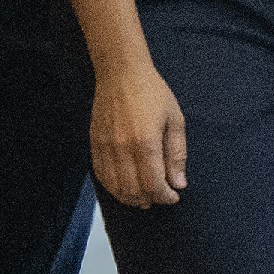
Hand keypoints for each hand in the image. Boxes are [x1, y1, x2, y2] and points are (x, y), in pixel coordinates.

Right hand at [90, 58, 189, 206]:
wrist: (121, 74)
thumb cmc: (152, 93)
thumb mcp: (175, 120)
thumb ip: (177, 154)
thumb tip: (179, 183)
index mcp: (146, 143)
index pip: (153, 184)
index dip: (165, 197)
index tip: (174, 197)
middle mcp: (122, 149)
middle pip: (133, 190)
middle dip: (150, 200)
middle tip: (161, 197)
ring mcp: (105, 148)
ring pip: (115, 187)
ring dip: (130, 198)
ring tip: (144, 198)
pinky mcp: (94, 145)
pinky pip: (101, 175)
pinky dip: (113, 187)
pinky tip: (125, 187)